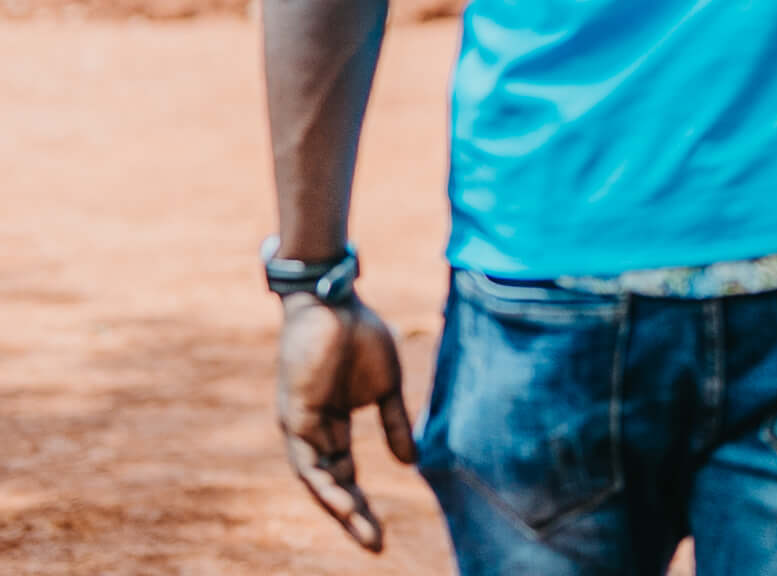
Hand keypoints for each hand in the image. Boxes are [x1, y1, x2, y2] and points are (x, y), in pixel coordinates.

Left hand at [276, 292, 416, 551]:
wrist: (336, 302)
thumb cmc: (360, 336)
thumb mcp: (387, 387)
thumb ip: (393, 424)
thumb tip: (409, 462)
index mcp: (332, 427)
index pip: (346, 476)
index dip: (362, 505)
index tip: (381, 535)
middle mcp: (313, 434)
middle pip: (332, 486)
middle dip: (354, 517)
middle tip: (376, 545)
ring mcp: (301, 427)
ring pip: (317, 481)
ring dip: (339, 509)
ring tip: (364, 532)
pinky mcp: (294, 417)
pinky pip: (307, 461)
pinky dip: (325, 484)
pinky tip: (343, 502)